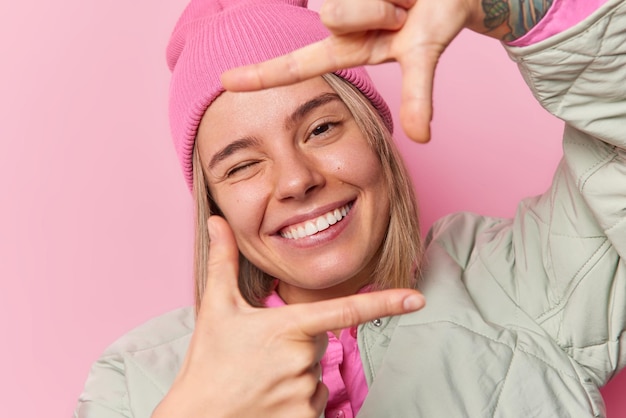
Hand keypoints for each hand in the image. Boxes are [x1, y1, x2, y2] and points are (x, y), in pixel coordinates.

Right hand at [152, 216, 424, 417]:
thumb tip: (216, 221)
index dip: (385, 303)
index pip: (345, 312)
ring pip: (317, 376)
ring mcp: (304, 395)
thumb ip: (224, 262)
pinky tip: (269, 400)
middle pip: (318, 345)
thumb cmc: (208, 361)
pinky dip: (298, 401)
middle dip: (299, 345)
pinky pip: (315, 403)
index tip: (418, 298)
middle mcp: (301, 361)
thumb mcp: (216, 309)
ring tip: (262, 381)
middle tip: (262, 356)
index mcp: (286, 327)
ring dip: (297, 376)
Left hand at [221, 0, 481, 142]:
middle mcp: (339, 20)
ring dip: (389, 1)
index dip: (260, 75)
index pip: (296, 64)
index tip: (224, 82)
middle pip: (336, 17)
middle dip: (376, 14)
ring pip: (348, 2)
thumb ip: (416, 94)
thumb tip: (422, 138)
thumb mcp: (423, 56)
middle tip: (403, 14)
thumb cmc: (438, 17)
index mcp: (346, 48)